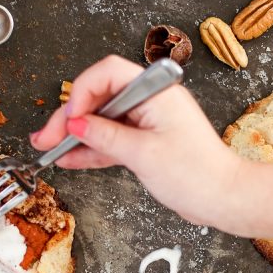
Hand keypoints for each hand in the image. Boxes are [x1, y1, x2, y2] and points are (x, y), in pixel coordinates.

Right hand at [31, 55, 272, 243]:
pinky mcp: (147, 142)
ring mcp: (149, 122)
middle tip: (47, 136)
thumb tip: (77, 123)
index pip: (108, 74)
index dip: (82, 93)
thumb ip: (106, 136)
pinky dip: (92, 148)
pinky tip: (70, 157)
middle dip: (71, 117)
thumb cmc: (198, 174)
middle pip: (101, 97)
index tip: (70, 119)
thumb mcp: (143, 154)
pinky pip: (112, 139)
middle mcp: (151, 101)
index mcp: (156, 91)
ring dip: (76, 134)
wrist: (225, 199)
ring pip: (103, 120)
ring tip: (48, 148)